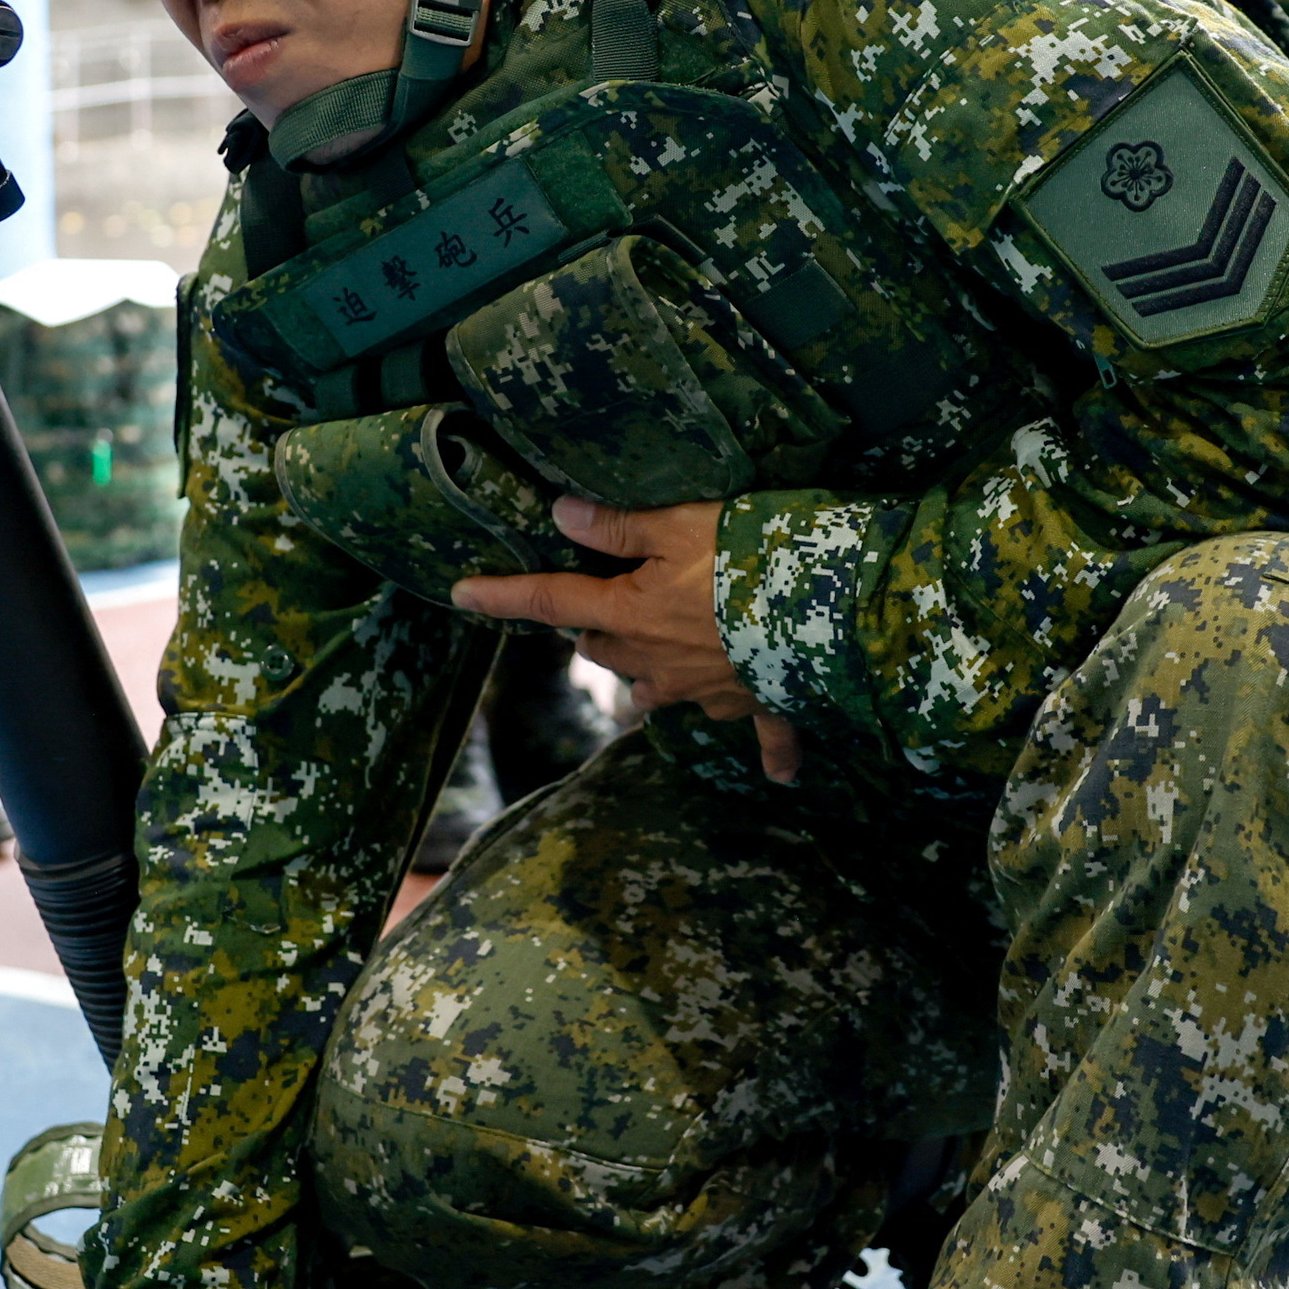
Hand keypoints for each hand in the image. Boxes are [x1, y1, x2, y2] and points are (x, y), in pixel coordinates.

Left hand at [457, 496, 800, 781]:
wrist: (828, 612)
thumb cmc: (750, 556)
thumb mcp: (683, 522)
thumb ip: (622, 524)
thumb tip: (561, 513)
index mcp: (630, 614)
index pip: (550, 601)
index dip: (502, 596)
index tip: (460, 594)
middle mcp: (657, 661)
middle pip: (602, 649)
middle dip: (596, 629)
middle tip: (606, 601)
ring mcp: (706, 689)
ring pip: (657, 693)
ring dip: (650, 681)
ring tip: (657, 666)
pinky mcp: (758, 703)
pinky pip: (763, 737)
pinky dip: (771, 752)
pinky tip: (781, 775)